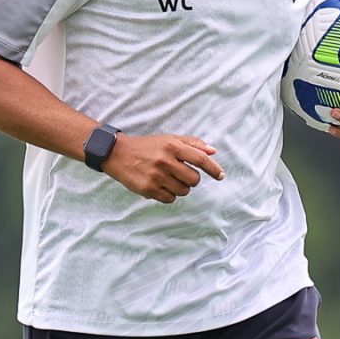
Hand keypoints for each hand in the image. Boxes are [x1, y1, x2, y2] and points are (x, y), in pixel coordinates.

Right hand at [103, 133, 223, 203]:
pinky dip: (169, 195)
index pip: (200, 159)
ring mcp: (156, 176)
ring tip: (169, 180)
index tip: (221, 176)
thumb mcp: (169, 139)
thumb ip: (192, 144)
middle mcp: (165, 160)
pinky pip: (170, 199)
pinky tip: (160, 186)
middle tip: (182, 175)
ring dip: (180, 188)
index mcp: (172, 146)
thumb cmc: (147, 146)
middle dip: (192, 180)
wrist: (117, 154)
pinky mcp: (148, 189)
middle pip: (194, 180)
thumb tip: (213, 151)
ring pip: (183, 191)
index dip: (214, 169)